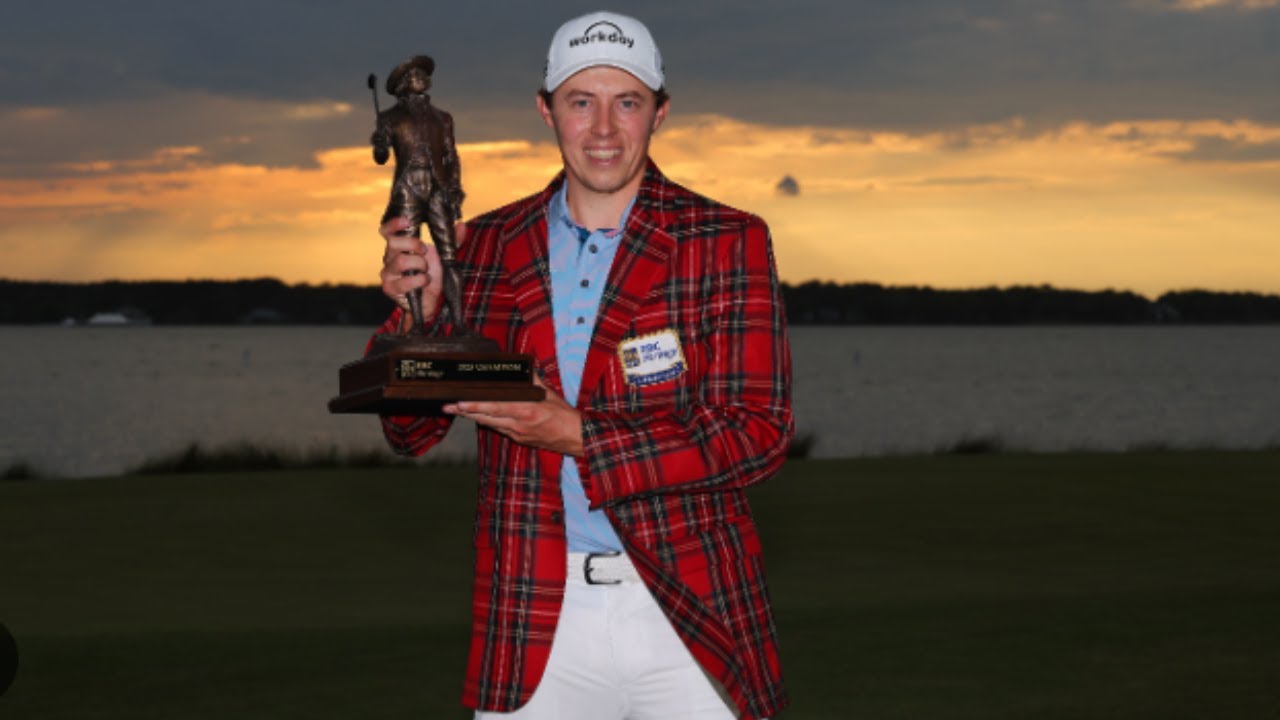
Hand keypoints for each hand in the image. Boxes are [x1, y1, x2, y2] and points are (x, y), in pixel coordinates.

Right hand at [379, 217, 442, 323]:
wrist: (431, 301)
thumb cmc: (433, 275)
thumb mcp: (444, 256)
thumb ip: (452, 240)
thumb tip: (460, 224)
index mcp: (399, 246)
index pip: (387, 231)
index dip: (394, 224)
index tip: (409, 221)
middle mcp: (389, 258)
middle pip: (393, 243)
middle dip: (414, 244)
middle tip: (425, 252)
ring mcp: (388, 273)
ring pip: (400, 261)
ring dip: (420, 264)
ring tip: (426, 270)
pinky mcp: (390, 288)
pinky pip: (405, 281)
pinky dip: (420, 280)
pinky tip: (425, 281)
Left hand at [444, 376, 583, 455]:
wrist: (574, 438)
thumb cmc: (563, 415)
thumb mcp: (548, 393)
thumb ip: (533, 380)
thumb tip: (523, 367)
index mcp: (525, 410)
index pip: (494, 407)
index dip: (475, 406)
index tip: (460, 402)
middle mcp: (518, 424)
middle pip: (485, 418)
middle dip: (465, 412)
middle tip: (447, 406)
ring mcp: (517, 433)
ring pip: (489, 424)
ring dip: (471, 417)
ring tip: (454, 410)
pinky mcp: (518, 439)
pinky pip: (499, 428)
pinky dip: (487, 422)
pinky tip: (476, 417)